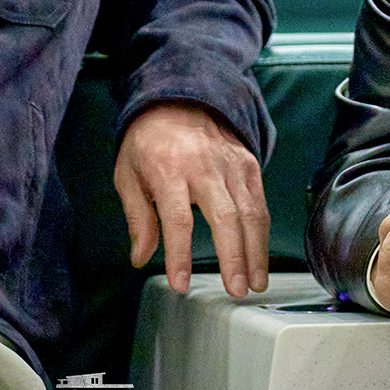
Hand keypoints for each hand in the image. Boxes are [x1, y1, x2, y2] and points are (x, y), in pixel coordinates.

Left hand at [114, 100, 268, 296]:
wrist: (179, 99)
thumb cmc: (148, 142)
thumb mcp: (128, 174)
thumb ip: (138, 217)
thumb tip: (141, 257)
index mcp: (168, 168)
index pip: (177, 218)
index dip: (179, 254)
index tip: (181, 284)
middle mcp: (204, 166)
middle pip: (224, 216)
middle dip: (233, 257)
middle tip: (236, 290)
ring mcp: (231, 164)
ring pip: (250, 212)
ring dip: (255, 252)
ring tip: (255, 284)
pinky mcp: (248, 164)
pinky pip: (259, 202)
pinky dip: (262, 233)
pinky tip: (259, 257)